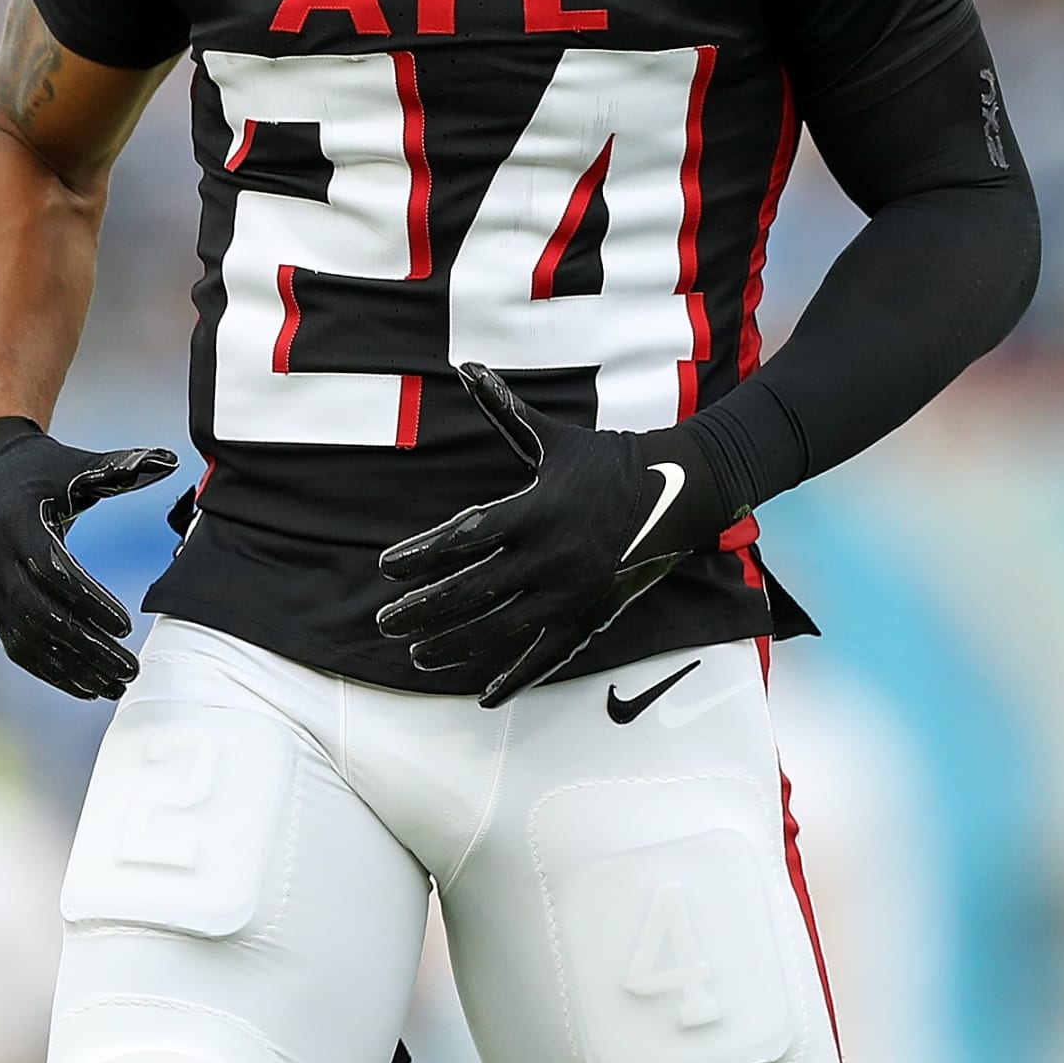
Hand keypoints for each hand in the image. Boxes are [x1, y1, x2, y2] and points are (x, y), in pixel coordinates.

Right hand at [0, 416, 176, 698]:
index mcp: (16, 521)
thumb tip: (169, 460)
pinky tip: (87, 685)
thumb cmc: (42, 469)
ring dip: (72, 668)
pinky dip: (51, 669)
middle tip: (130, 668)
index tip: (126, 625)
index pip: (51, 570)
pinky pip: (18, 645)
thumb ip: (119, 468)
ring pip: (28, 639)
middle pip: (41, 615)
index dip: (88, 600)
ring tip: (116, 685)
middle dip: (87, 646)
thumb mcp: (75, 465)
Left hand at [375, 364, 725, 706]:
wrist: (677, 493)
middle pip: (474, 590)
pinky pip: (547, 657)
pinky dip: (515, 678)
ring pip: (502, 630)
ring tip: (417, 653)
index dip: (422, 554)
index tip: (386, 567)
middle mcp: (549, 557)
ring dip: (456, 645)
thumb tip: (467, 366)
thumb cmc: (606, 461)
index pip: (464, 537)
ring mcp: (570, 593)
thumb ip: (504, 409)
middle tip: (386, 621)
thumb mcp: (552, 438)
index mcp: (534, 510)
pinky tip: (484, 696)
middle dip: (425, 608)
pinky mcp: (590, 617)